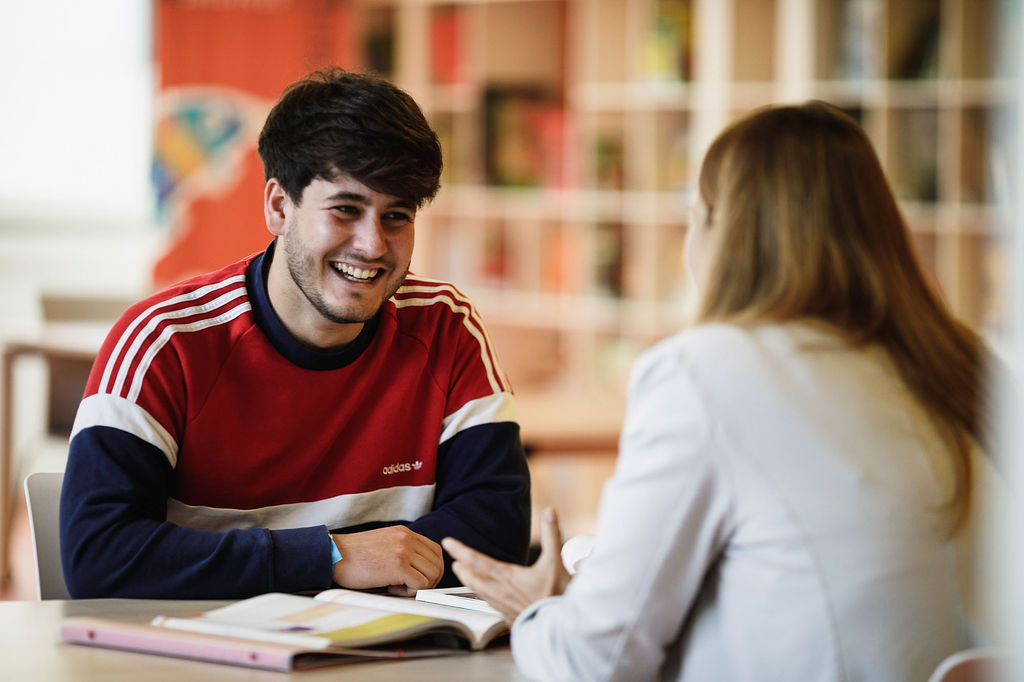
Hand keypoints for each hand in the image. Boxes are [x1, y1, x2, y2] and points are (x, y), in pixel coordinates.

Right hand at [331, 526, 443, 595]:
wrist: (334, 555)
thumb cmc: (354, 554)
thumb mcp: (384, 542)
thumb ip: (402, 549)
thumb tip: (418, 568)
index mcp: (405, 533)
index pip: (435, 550)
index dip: (432, 568)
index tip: (420, 578)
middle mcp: (407, 539)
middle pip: (437, 563)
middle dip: (429, 580)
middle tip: (411, 587)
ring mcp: (404, 551)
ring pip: (432, 575)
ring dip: (419, 586)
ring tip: (399, 586)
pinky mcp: (398, 566)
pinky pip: (420, 585)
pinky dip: (410, 592)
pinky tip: (392, 588)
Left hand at [442, 507, 569, 623]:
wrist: (560, 628)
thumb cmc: (556, 596)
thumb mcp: (555, 561)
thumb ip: (551, 535)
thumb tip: (550, 511)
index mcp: (507, 577)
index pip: (477, 561)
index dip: (460, 550)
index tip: (447, 542)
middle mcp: (501, 592)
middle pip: (474, 580)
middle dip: (463, 571)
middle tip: (454, 563)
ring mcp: (505, 607)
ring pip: (482, 594)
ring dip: (472, 584)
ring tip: (466, 579)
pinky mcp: (512, 618)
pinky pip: (494, 607)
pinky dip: (487, 599)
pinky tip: (491, 600)